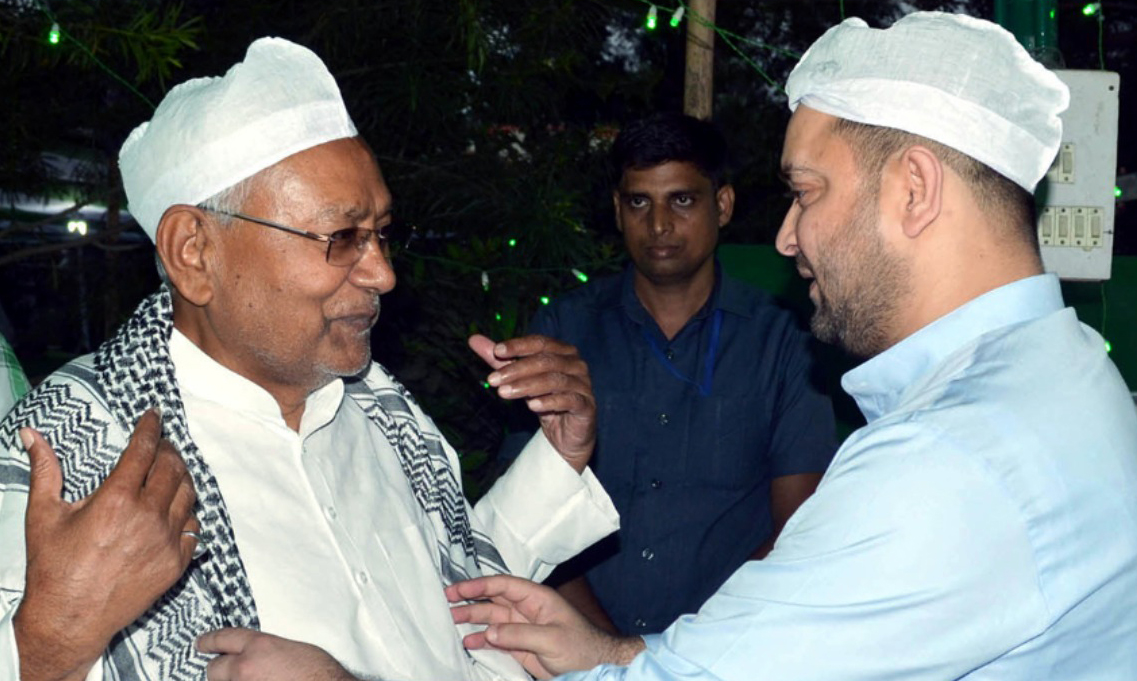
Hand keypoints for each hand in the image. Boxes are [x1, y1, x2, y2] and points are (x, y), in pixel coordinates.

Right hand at [14, 410, 199, 680]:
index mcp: (118, 499)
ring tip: (172, 470)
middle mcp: (148, 516)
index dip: (151, 428)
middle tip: (162, 444)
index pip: (144, 450)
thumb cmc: (53, 567)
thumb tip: (30, 435)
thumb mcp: (43, 515)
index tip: (155, 415)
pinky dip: (187, 512)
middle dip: (169, 449)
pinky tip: (178, 506)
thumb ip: (44, 470)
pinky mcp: (176, 563)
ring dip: (183, 476)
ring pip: (189, 495)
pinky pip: (193, 527)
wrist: (69, 619)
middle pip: (173, 468)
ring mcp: (166, 541)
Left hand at [197, 628, 356, 680]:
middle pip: (214, 669)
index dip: (209, 641)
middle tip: (225, 671)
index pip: (223, 638)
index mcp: (259, 646)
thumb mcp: (293, 650)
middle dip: (218, 669)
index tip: (201, 643)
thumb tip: (258, 656)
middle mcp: (245, 668)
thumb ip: (268, 650)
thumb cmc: (320, 674)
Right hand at [447, 575, 644, 678]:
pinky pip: (495, 640)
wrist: (595, 669)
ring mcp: (522, 629)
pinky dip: (481, 640)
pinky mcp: (520, 647)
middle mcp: (527, 610)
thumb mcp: (552, 639)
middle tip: (445, 601)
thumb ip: (520, 634)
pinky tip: (467, 642)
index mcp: (537, 599)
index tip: (457, 588)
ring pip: (491, 620)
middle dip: (470, 600)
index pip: (503, 586)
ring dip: (471, 620)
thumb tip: (489, 632)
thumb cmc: (582, 648)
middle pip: (493, 600)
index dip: (480, 585)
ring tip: (450, 621)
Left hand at [469, 334, 595, 472]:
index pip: (540, 342)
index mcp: (562, 351)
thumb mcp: (518, 378)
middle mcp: (576, 364)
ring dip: (526, 386)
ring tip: (503, 393)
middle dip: (516, 369)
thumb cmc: (543, 398)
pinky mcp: (587, 406)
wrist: (565, 434)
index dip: (518, 345)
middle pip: (546, 361)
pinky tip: (531, 406)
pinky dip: (549, 401)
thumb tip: (473, 339)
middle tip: (492, 380)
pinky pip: (569, 400)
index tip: (496, 351)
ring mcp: (584, 385)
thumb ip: (499, 359)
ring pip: (555, 380)